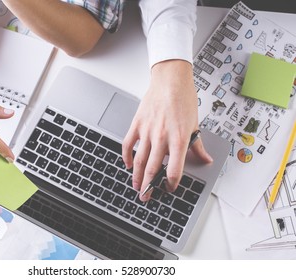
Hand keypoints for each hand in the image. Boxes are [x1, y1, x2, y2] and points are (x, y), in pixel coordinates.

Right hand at [122, 60, 211, 200]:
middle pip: (152, 169)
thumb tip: (205, 160)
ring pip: (139, 160)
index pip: (174, 170)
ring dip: (136, 176)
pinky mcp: (137, 124)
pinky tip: (127, 163)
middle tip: (146, 197)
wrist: (171, 80)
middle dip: (149, 186)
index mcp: (179, 140)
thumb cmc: (184, 99)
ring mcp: (148, 131)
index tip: (169, 188)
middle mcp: (162, 138)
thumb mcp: (195, 125)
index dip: (171, 184)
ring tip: (135, 186)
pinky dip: (126, 156)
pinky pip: (128, 144)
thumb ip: (198, 146)